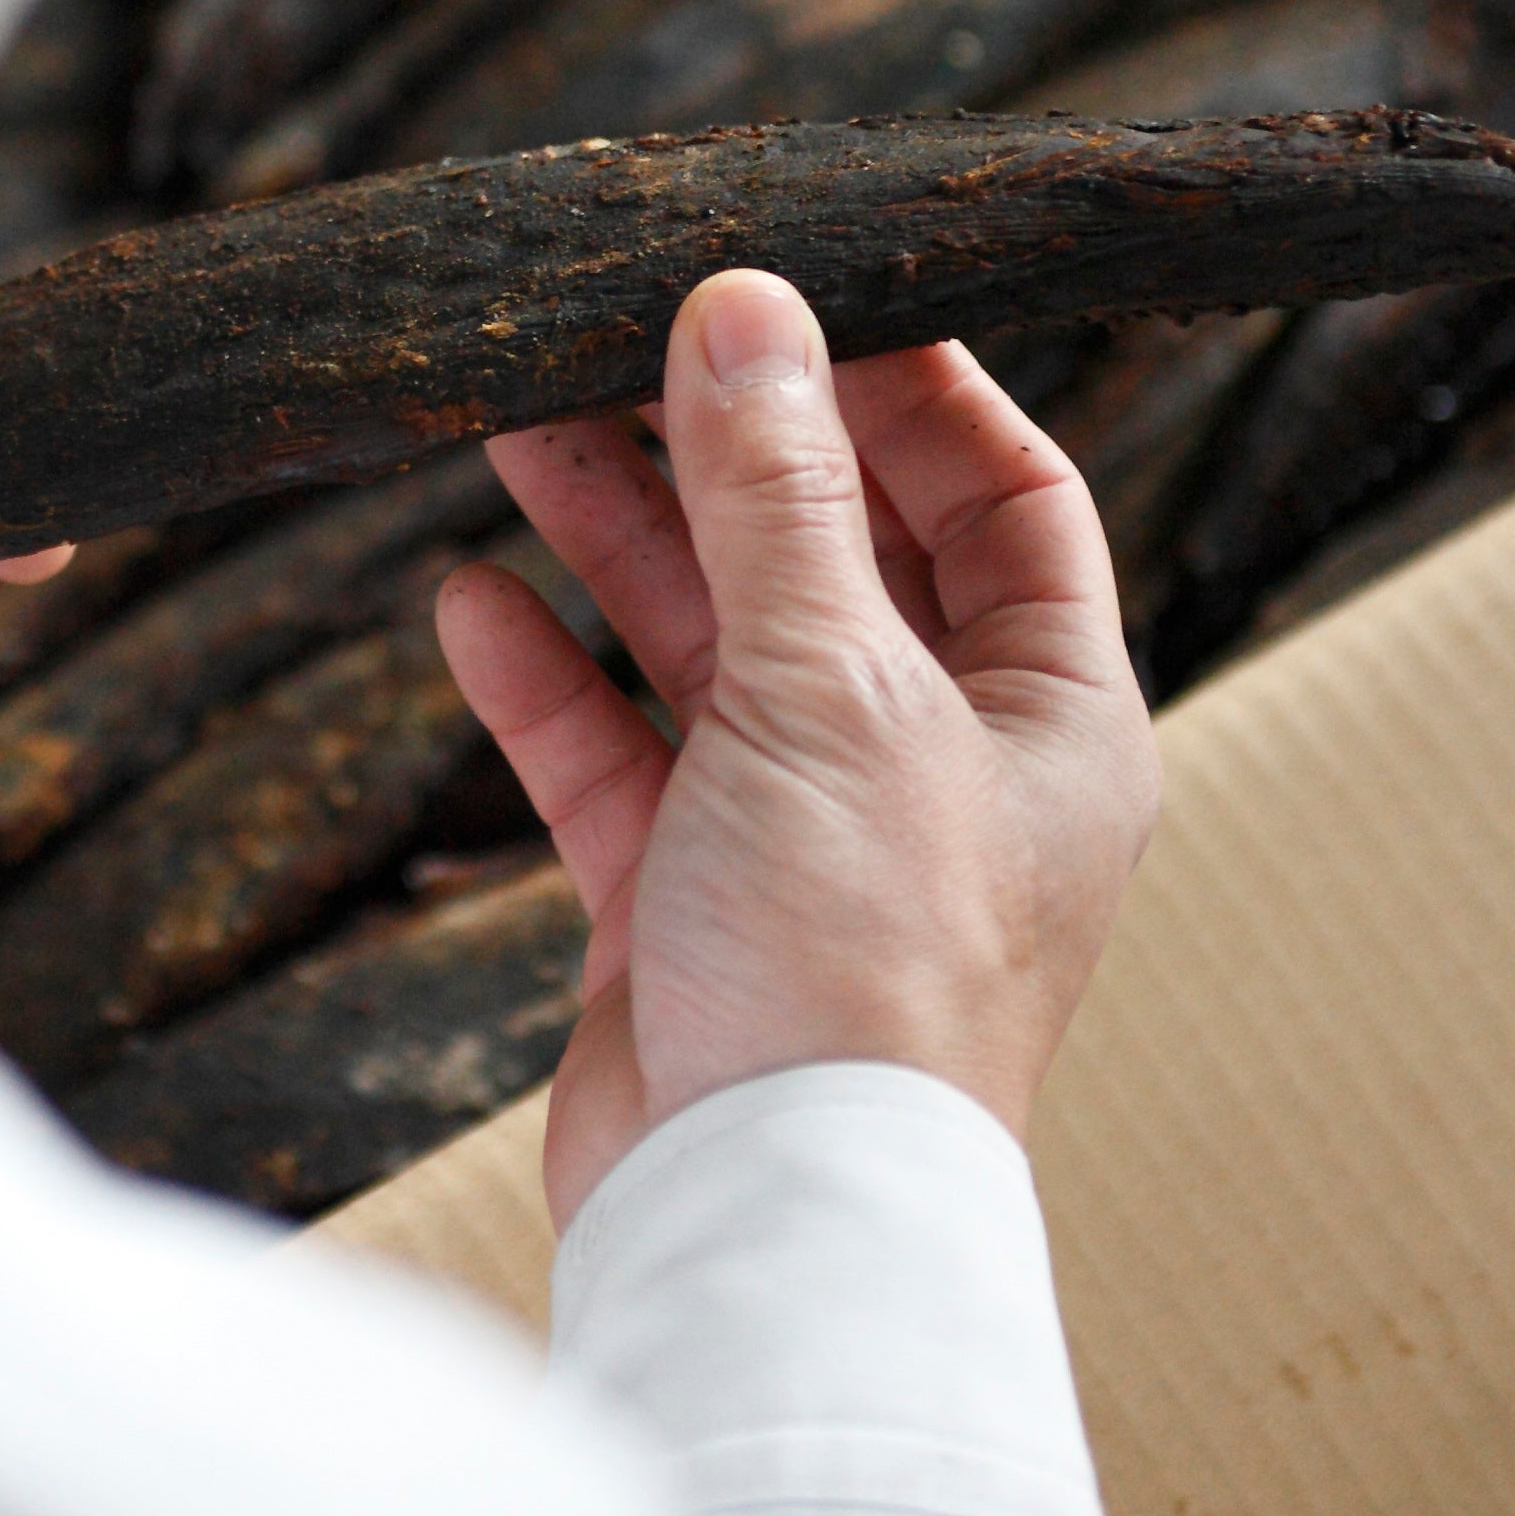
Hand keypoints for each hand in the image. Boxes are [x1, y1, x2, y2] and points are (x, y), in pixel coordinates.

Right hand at [435, 271, 1159, 1228]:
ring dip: (614, 539)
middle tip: (614, 339)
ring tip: (511, 425)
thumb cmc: (857, 967)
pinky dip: (547, 680)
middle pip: (827, 554)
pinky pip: (614, 755)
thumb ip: (774, 494)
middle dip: (720, 448)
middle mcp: (934, 762)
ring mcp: (803, 829)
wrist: (763, 1220)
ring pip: (704, 641)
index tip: (804, 295)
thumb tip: (743, 310)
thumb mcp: (830, 686)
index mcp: (1043, 712)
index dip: (913, 390)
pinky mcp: (688, 899)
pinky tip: (471, 605)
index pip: (1005, 500)